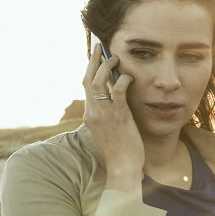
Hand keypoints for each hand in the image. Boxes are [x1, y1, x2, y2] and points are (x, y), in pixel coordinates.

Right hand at [82, 44, 143, 194]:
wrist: (123, 167)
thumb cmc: (119, 151)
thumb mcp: (109, 130)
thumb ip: (108, 114)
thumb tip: (116, 98)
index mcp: (90, 116)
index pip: (86, 87)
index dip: (90, 70)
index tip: (95, 58)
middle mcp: (93, 112)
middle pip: (88, 80)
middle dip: (94, 61)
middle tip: (100, 48)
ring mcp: (104, 114)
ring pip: (100, 82)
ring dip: (107, 66)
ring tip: (115, 58)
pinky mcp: (119, 116)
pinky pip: (118, 91)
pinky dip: (122, 80)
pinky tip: (128, 76)